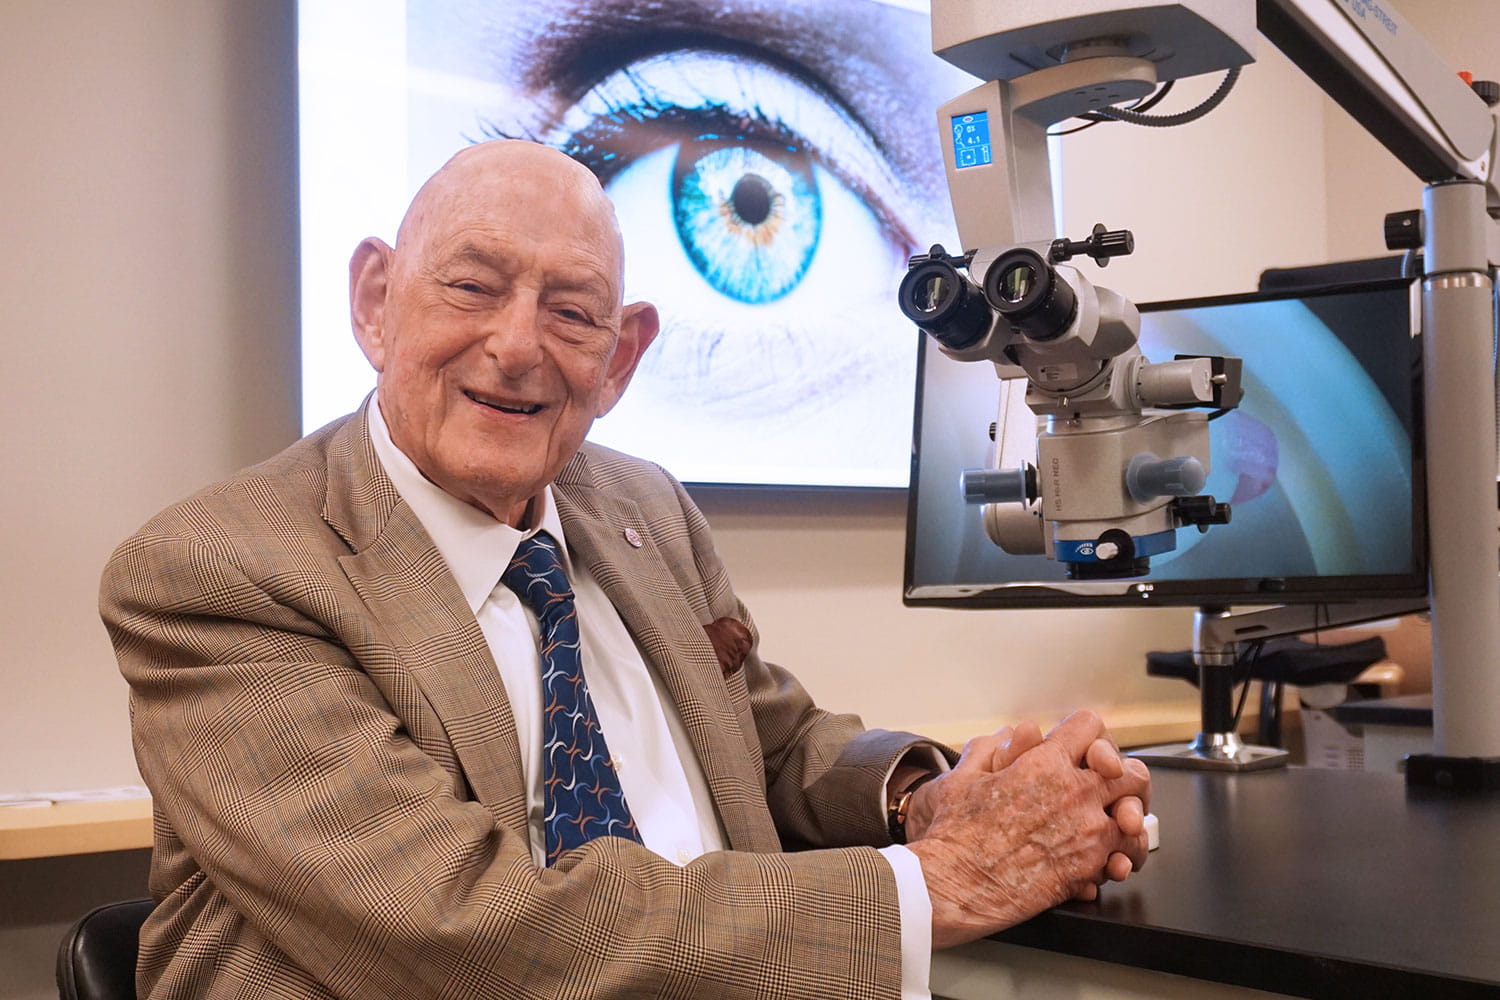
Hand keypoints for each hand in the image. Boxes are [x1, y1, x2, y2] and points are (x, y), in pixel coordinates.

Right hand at [905, 710, 1152, 948]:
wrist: (957, 884)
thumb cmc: (955, 834)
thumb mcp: (963, 777)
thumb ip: (991, 749)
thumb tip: (1008, 735)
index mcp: (1044, 763)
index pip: (1090, 727)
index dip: (1087, 736)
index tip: (1084, 750)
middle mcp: (1074, 793)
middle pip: (1131, 772)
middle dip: (1124, 777)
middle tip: (1112, 789)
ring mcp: (1087, 832)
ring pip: (1136, 818)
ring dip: (1127, 821)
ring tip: (1114, 827)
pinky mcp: (1088, 868)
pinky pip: (1124, 857)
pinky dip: (1119, 857)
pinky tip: (1105, 859)